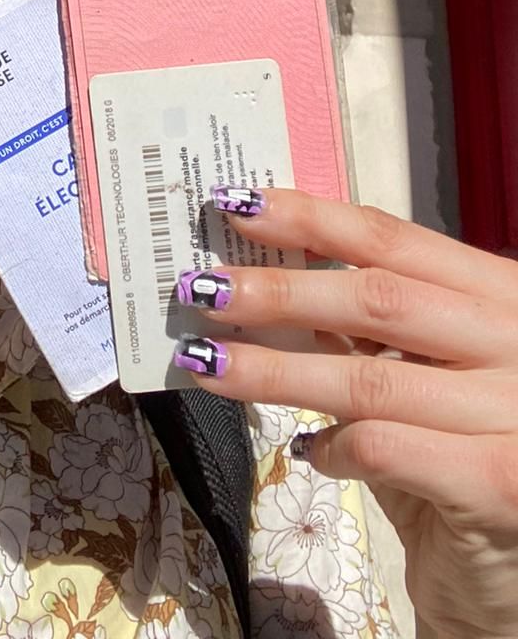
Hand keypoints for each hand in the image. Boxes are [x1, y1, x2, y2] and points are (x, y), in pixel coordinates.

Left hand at [172, 187, 517, 638]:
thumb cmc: (469, 455)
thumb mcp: (429, 373)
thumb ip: (370, 331)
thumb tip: (265, 284)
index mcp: (501, 296)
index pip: (396, 240)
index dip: (313, 218)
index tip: (238, 206)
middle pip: (379, 298)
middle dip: (279, 290)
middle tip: (203, 289)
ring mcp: (515, 413)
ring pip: (369, 377)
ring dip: (275, 369)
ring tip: (206, 364)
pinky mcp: (498, 483)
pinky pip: (386, 447)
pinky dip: (334, 445)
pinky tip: (310, 451)